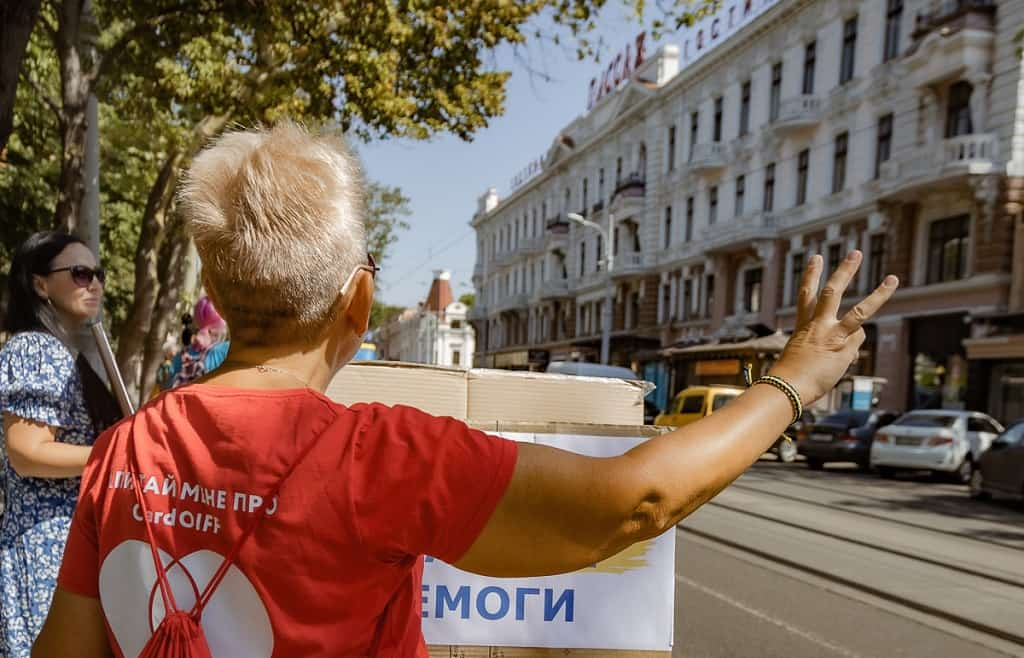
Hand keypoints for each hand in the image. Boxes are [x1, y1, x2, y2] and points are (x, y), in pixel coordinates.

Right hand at [769, 251, 897, 404]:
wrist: (786, 387)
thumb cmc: (790, 377)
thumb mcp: (805, 356)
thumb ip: (829, 346)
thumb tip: (856, 346)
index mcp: (803, 326)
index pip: (806, 295)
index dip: (811, 275)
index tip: (816, 258)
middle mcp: (818, 325)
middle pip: (832, 292)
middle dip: (844, 272)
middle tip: (855, 254)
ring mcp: (832, 335)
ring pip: (860, 311)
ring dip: (879, 295)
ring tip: (893, 279)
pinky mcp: (844, 348)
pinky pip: (857, 343)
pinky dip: (852, 350)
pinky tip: (839, 361)